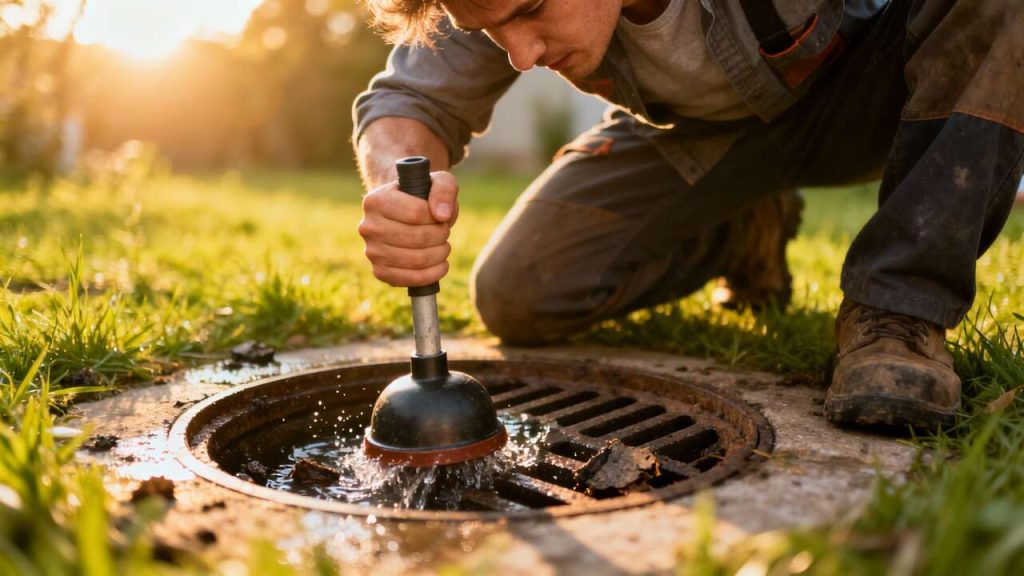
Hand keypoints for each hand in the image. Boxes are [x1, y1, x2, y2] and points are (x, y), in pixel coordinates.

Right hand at [358, 171, 459, 286]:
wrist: (403, 215)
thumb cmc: (422, 197)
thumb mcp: (437, 182)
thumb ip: (444, 189)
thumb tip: (442, 215)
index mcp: (375, 201)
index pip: (415, 213)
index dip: (436, 217)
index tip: (440, 216)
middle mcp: (368, 227)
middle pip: (417, 238)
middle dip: (440, 236)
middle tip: (444, 232)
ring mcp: (372, 251)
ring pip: (416, 260)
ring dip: (439, 254)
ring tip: (443, 246)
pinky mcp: (380, 271)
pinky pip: (409, 280)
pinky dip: (431, 274)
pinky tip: (440, 265)